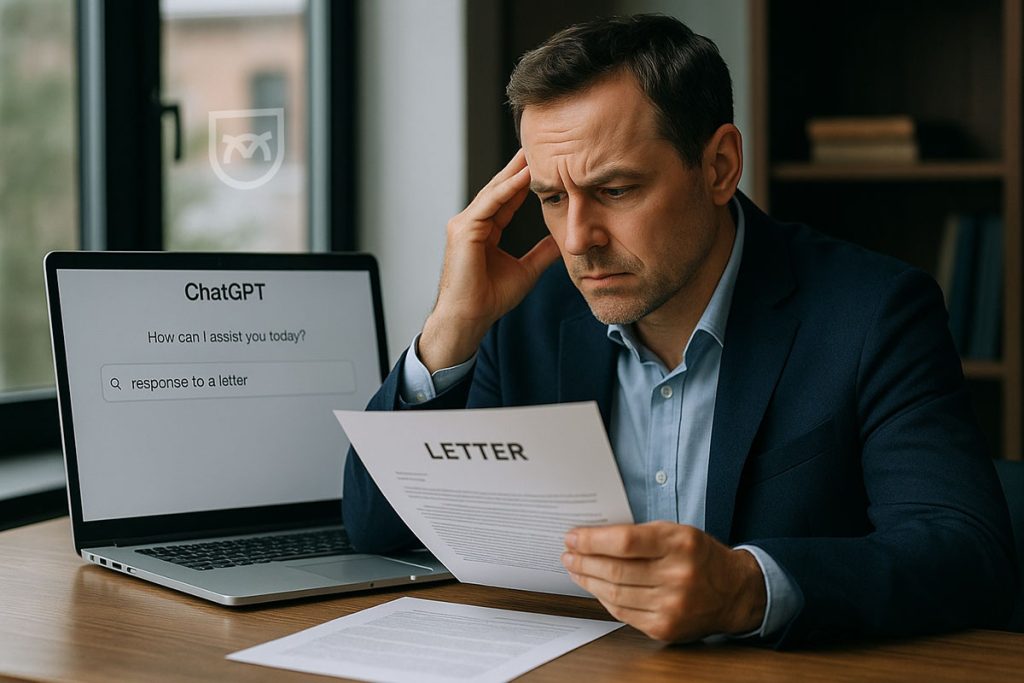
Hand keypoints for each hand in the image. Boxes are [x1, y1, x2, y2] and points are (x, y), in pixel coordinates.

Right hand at [419, 150, 559, 372]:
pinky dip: (506, 189)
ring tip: (534, 152)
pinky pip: (489, 204)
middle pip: (499, 189)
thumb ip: (541, 253)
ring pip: (494, 192)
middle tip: (539, 145)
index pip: (507, 199)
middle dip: (519, 168)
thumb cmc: (490, 299)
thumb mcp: (526, 271)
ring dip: (515, 172)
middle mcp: (471, 223)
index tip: (544, 165)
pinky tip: (523, 176)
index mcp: (483, 231)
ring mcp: (464, 224)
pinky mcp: (463, 230)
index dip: (525, 182)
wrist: (470, 318)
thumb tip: (561, 241)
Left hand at [561, 521, 765, 641]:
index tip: (573, 537)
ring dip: (588, 580)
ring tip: (576, 569)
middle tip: (568, 554)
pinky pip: (623, 613)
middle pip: (615, 570)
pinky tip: (595, 587)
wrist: (733, 592)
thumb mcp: (676, 532)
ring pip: (615, 594)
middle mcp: (678, 576)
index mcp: (680, 544)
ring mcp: (672, 606)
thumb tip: (594, 537)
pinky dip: (604, 599)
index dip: (592, 540)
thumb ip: (639, 534)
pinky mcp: (665, 628)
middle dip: (583, 561)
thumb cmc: (699, 556)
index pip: (624, 542)